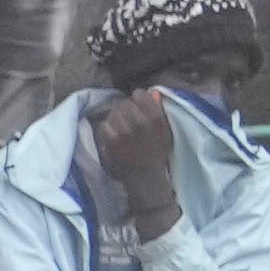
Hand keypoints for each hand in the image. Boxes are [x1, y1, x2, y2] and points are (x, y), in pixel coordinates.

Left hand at [82, 83, 180, 227]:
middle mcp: (140, 123)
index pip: (140, 94)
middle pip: (124, 102)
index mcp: (156, 118)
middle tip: (127, 119)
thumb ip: (159, 110)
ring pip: (113, 112)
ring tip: (121, 128)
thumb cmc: (157, 154)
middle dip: (125, 108)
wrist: (146, 178)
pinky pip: (104, 125)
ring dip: (115, 117)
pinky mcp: (111, 141)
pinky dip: (107, 129)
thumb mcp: (165, 131)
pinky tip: (114, 136)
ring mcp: (124, 132)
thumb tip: (153, 91)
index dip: (137, 99)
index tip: (137, 106)